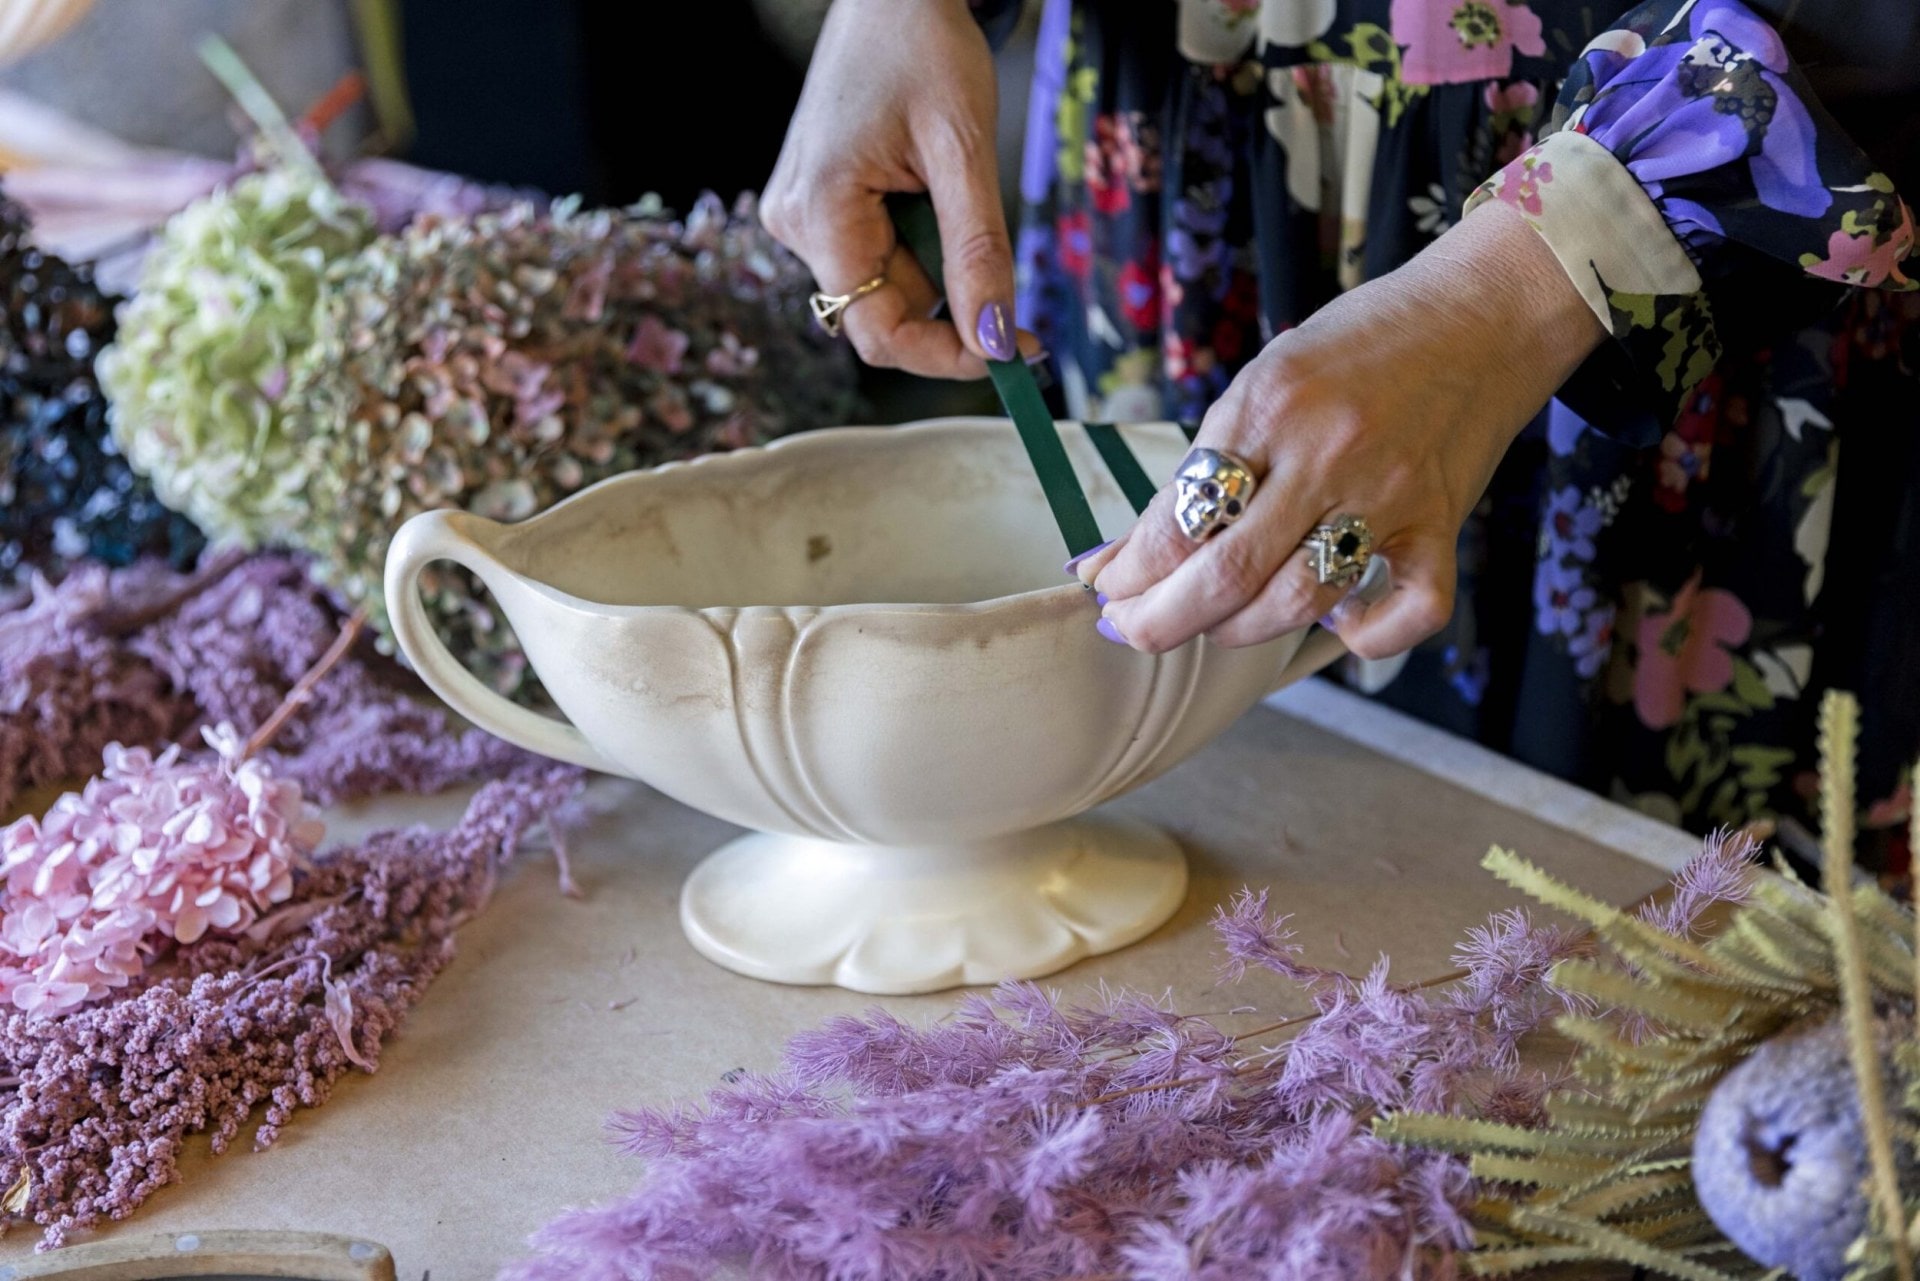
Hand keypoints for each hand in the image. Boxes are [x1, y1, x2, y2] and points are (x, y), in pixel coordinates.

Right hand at [761, 0, 1034, 376]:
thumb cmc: (922, 46)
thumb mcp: (963, 150)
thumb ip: (978, 252)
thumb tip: (995, 339)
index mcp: (819, 212)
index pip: (876, 332)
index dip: (945, 355)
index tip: (1009, 352)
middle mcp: (796, 223)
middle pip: (882, 314)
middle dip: (950, 310)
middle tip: (1016, 299)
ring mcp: (803, 215)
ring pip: (883, 288)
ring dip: (937, 269)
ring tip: (954, 192)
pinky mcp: (819, 206)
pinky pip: (875, 256)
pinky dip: (920, 246)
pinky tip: (930, 192)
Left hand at [1076, 200, 1606, 658]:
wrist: (1480, 312)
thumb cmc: (1359, 344)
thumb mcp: (1263, 381)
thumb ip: (1205, 465)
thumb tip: (1129, 552)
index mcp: (1268, 408)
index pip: (1180, 516)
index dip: (1132, 571)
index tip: (1108, 590)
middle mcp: (1327, 454)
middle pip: (1228, 574)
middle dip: (1163, 621)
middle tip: (1134, 630)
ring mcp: (1389, 495)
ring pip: (1299, 603)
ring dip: (1239, 631)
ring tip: (1214, 620)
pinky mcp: (1440, 523)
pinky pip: (1409, 611)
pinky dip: (1368, 635)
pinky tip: (1338, 620)